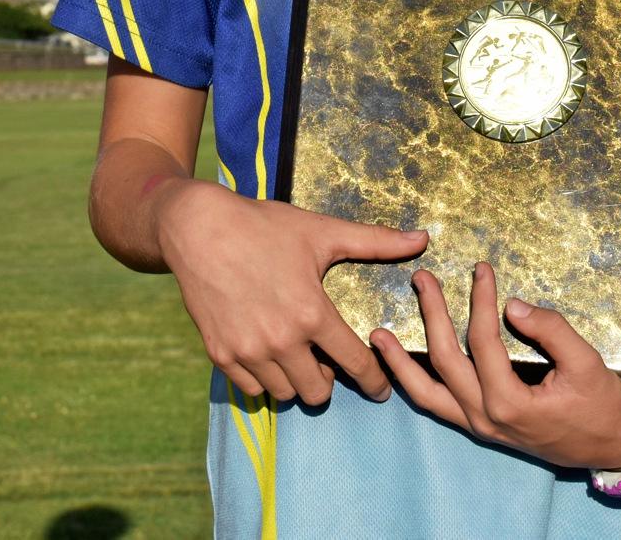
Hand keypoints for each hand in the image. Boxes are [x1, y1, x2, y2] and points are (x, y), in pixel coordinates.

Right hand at [155, 179, 428, 405]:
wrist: (197, 228)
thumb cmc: (263, 226)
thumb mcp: (321, 231)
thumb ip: (375, 242)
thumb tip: (423, 238)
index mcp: (312, 313)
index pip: (356, 365)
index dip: (374, 381)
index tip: (379, 387)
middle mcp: (281, 340)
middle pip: (319, 393)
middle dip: (329, 380)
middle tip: (325, 359)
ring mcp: (247, 351)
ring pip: (285, 394)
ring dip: (296, 380)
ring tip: (296, 354)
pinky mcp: (220, 355)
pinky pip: (252, 389)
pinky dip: (263, 379)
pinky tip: (267, 354)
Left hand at [372, 262, 620, 470]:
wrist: (610, 448)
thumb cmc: (602, 405)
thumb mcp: (587, 363)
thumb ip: (551, 331)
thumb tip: (513, 305)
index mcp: (509, 402)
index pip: (482, 340)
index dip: (480, 300)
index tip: (481, 269)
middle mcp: (484, 417)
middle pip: (445, 358)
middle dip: (431, 314)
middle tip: (422, 278)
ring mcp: (478, 426)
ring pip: (426, 392)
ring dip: (400, 361)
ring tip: (378, 333)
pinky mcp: (479, 428)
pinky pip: (436, 406)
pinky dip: (413, 385)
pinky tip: (398, 365)